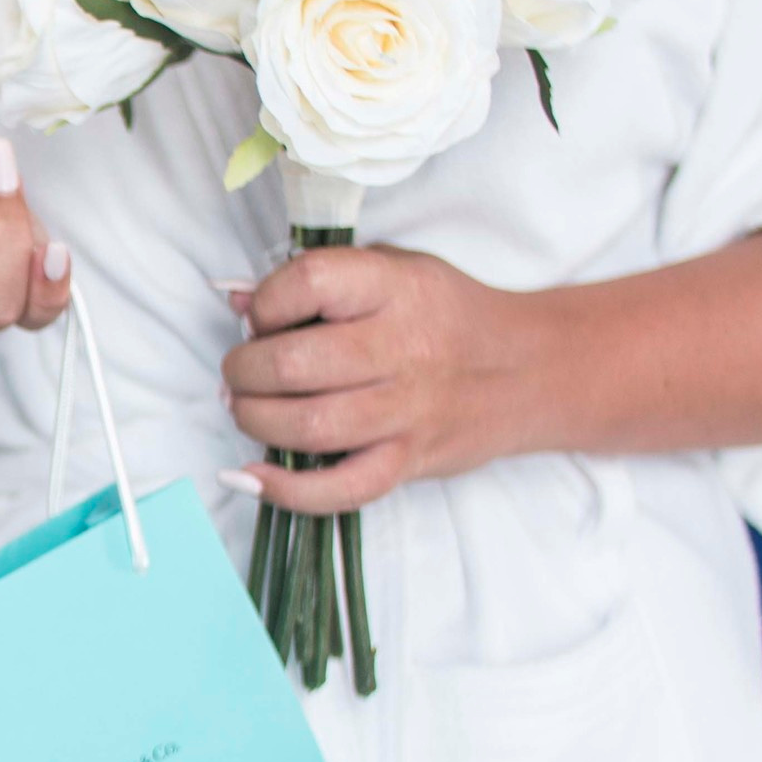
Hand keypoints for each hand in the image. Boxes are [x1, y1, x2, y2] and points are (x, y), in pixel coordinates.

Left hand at [218, 244, 535, 514]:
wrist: (530, 369)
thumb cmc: (443, 314)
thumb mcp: (389, 271)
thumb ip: (312, 280)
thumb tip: (231, 297)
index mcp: (394, 288)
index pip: (308, 283)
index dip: (265, 302)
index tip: (260, 317)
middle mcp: (402, 349)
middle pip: (293, 366)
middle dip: (243, 371)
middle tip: (240, 372)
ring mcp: (406, 411)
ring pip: (306, 427)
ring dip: (254, 420)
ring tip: (246, 407)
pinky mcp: (408, 461)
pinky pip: (340, 490)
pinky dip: (285, 490)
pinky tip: (248, 475)